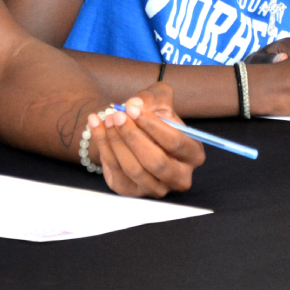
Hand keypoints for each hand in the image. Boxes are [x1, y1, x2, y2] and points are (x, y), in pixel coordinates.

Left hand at [85, 82, 205, 197]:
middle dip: (133, 137)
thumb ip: (151, 97)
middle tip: (117, 116)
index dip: (152, 124)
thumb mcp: (159, 100)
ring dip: (116, 141)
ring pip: (134, 169)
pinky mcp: (131, 192)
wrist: (134, 132)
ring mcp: (156, 189)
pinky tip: (96, 126)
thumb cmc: (152, 117)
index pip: (175, 142)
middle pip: (156, 162)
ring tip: (107, 118)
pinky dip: (103, 147)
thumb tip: (134, 104)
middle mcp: (179, 177)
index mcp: (193, 154)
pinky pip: (115, 171)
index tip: (131, 108)